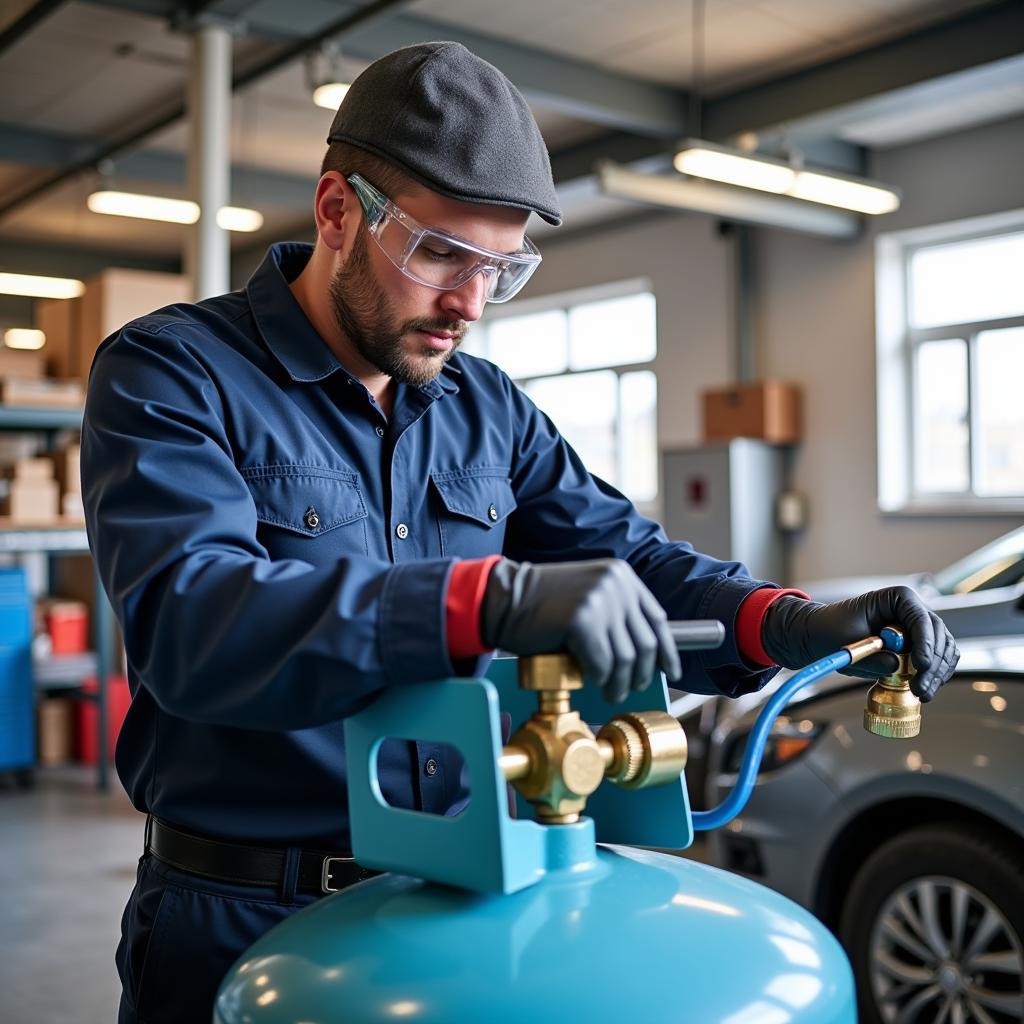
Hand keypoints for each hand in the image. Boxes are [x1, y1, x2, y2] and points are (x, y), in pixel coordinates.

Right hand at [480, 558, 681, 702]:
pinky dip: (598, 678)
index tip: (669, 670)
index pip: (656, 619)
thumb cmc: (541, 607)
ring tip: (610, 692)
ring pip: (626, 658)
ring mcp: (598, 600)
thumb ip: (615, 614)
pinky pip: (602, 664)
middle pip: (645, 643)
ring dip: (620, 683)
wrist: (501, 600)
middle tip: (629, 689)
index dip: (666, 650)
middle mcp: (614, 583)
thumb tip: (644, 654)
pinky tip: (589, 679)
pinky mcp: (581, 620)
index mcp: (620, 575)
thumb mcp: (587, 597)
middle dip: (641, 674)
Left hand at [761, 586, 958, 700]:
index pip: (920, 618)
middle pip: (938, 635)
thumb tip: (896, 665)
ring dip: (937, 673)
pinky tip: (924, 688)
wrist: (824, 635)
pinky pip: (938, 659)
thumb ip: (871, 655)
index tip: (921, 665)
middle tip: (920, 689)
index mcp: (896, 598)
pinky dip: (935, 674)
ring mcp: (918, 627)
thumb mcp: (846, 642)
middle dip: (933, 664)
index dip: (925, 642)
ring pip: (943, 649)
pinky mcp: (919, 645)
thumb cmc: (833, 631)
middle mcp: (912, 610)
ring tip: (922, 693)